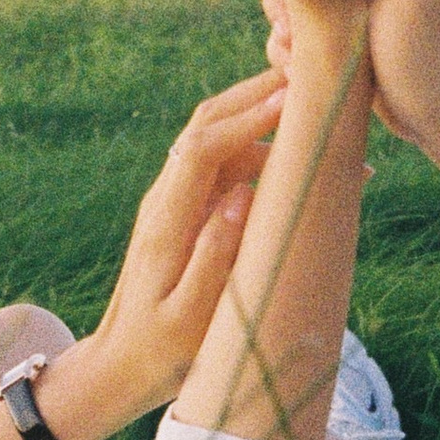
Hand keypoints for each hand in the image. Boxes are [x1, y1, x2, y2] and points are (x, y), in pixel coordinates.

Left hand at [43, 68, 287, 438]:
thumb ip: (214, 258)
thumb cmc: (159, 353)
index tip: (298, 99)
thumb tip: (240, 196)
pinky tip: (302, 156)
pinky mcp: (188, 211)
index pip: (206, 145)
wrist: (118, 366)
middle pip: (208, 122)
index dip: (252, 116)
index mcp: (166, 220)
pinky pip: (225, 163)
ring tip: (322, 109)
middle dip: (259, 92)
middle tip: (316, 73)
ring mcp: (175, 200)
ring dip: (265, 115)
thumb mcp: (188, 319)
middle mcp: (166, 198)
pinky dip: (263, 148)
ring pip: (218, 136)